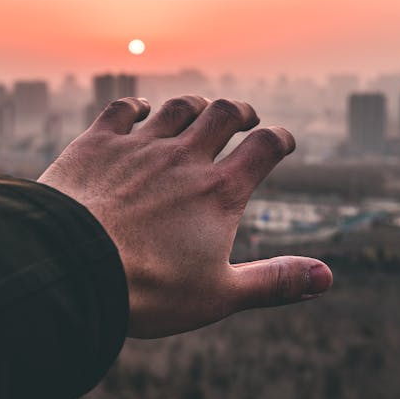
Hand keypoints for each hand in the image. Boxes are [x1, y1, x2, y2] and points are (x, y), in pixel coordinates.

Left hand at [38, 96, 332, 337]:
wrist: (72, 267)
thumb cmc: (149, 289)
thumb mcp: (221, 294)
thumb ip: (276, 282)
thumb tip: (327, 278)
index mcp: (220, 191)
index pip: (265, 147)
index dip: (280, 139)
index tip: (283, 141)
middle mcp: (184, 157)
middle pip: (224, 113)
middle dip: (240, 111)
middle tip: (244, 117)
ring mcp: (139, 146)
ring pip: (178, 106)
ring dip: (195, 104)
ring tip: (200, 109)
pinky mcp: (97, 143)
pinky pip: (122, 109)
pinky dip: (137, 106)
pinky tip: (140, 110)